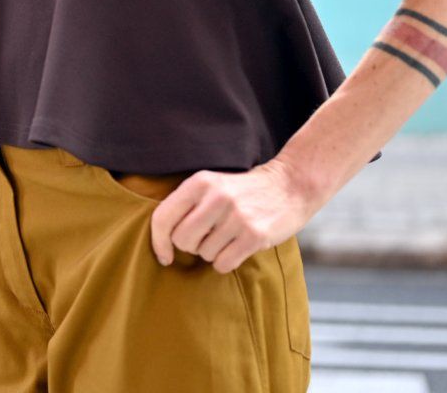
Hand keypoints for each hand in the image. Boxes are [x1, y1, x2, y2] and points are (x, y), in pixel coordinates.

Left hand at [150, 158, 319, 272]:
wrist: (289, 185)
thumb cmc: (242, 191)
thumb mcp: (212, 185)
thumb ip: (187, 204)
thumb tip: (161, 239)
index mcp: (200, 182)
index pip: (163, 217)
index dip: (158, 241)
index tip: (164, 256)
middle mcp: (215, 197)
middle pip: (182, 240)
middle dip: (191, 246)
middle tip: (207, 237)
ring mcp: (236, 217)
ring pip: (204, 254)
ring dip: (212, 252)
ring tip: (228, 235)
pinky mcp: (254, 235)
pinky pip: (223, 264)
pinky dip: (226, 262)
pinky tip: (237, 247)